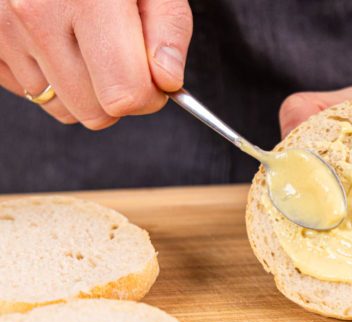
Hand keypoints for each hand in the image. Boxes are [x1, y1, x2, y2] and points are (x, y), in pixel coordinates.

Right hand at [0, 0, 192, 128]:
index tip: (154, 78)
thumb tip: (167, 80)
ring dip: (83, 88)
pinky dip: (49, 77)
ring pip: (61, 107)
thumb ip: (168, 29)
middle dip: (118, 97)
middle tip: (123, 61)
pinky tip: (59, 43)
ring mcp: (4, 28)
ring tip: (88, 44)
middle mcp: (36, 14)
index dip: (150, 95)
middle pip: (94, 112)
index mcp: (87, 0)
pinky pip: (28, 92)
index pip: (124, 95)